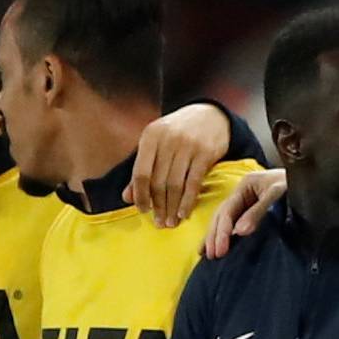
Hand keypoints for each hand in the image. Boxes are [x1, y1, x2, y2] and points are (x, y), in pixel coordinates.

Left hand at [125, 102, 230, 229]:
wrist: (211, 115)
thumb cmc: (178, 133)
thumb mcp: (157, 144)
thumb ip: (142, 169)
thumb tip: (127, 198)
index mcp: (151, 136)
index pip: (141, 173)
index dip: (140, 196)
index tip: (142, 211)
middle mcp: (168, 139)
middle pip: (158, 182)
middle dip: (158, 206)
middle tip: (159, 223)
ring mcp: (188, 145)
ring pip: (176, 185)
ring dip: (172, 208)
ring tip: (171, 223)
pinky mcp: (206, 153)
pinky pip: (194, 183)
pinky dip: (188, 201)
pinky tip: (184, 214)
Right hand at [202, 167, 286, 257]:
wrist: (314, 184)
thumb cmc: (295, 185)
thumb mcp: (277, 194)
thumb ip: (258, 212)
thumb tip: (240, 232)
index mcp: (245, 185)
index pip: (227, 210)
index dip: (222, 231)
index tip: (220, 250)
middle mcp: (243, 193)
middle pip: (221, 215)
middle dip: (215, 236)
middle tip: (212, 256)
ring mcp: (247, 202)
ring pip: (225, 220)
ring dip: (216, 237)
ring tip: (208, 255)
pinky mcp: (254, 212)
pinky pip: (235, 224)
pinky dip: (226, 236)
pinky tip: (219, 247)